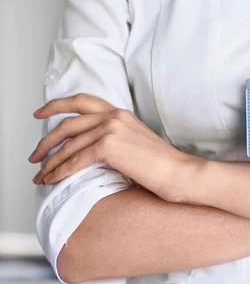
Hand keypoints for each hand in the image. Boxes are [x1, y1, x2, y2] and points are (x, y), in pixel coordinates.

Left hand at [29, 94, 197, 202]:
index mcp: (121, 113)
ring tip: (41, 175)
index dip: (57, 106)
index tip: (41, 114)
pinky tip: (53, 180)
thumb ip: (115, 139)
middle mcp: (114, 116)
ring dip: (51, 162)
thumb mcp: (136, 143)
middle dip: (46, 141)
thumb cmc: (164, 165)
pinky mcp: (108, 147)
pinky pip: (75, 160)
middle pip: (68, 123)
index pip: (82, 102)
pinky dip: (60, 172)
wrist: (180, 172)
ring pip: (69, 145)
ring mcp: (111, 129)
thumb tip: (90, 150)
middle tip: (35, 155)